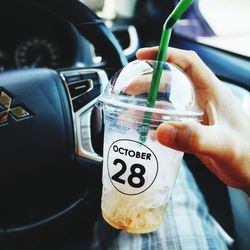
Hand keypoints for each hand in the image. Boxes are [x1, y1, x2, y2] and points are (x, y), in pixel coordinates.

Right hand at [137, 47, 249, 194]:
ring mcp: (196, 115)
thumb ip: (195, 137)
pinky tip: (145, 131)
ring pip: (167, 102)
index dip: (165, 55)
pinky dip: (154, 123)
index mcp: (213, 93)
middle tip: (128, 89)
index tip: (142, 55)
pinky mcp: (192, 130)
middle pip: (171, 81)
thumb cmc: (248, 156)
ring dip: (148, 105)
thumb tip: (162, 130)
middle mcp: (203, 100)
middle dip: (148, 82)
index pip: (188, 62)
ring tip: (129, 114)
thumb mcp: (223, 145)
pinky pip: (169, 120)